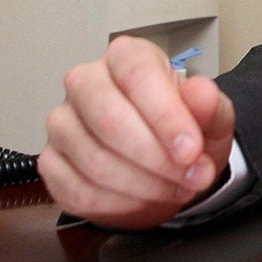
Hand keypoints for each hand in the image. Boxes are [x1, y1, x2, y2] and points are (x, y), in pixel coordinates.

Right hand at [37, 35, 235, 229]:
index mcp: (126, 56)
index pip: (138, 76)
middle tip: (191, 176)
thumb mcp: (211, 119)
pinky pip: (78, 191)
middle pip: (109, 119)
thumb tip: (201, 93)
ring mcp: (62, 122)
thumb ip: (209, 105)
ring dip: (144, 185)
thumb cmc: (182, 132)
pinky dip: (119, 204)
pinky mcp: (50, 162)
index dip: (167, 117)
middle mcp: (86, 82)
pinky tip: (143, 199)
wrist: (165, 164)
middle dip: (156, 158)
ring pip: (94, 161)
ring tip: (175, 188)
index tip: (192, 150)